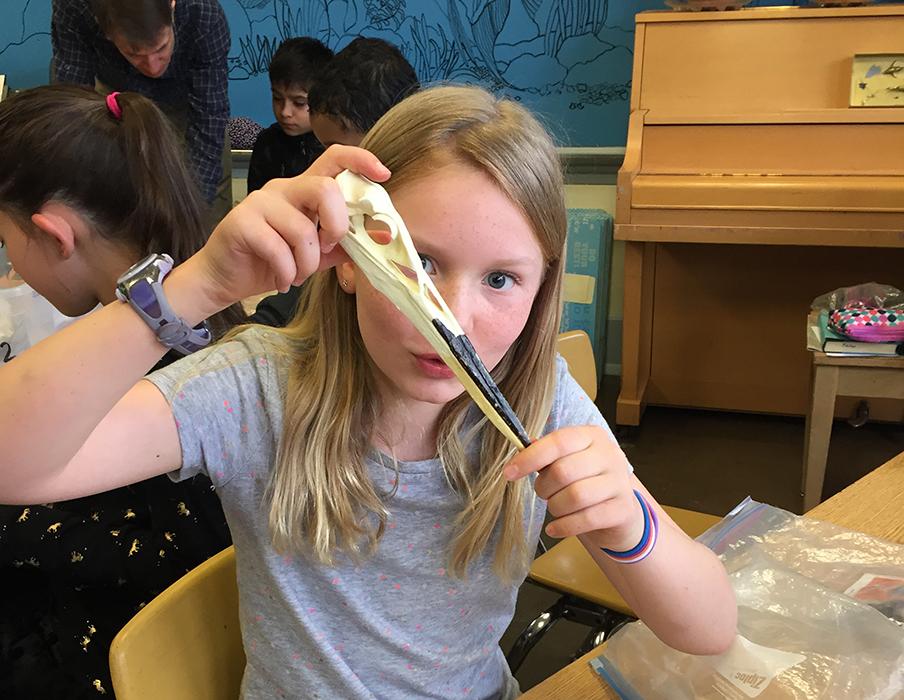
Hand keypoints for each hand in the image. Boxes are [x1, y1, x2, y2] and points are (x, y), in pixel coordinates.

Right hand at [188, 145, 390, 313]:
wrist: (222, 279)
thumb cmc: (270, 263)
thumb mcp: (314, 255)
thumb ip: (341, 245)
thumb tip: (377, 239)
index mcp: (303, 191)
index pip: (334, 159)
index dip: (361, 161)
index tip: (384, 174)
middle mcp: (283, 189)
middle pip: (324, 189)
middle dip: (337, 227)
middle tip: (327, 251)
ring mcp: (260, 202)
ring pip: (303, 230)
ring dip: (307, 264)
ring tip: (296, 275)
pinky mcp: (242, 221)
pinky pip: (278, 249)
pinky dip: (286, 273)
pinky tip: (281, 281)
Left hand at [504, 425, 644, 550]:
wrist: (620, 510)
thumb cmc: (587, 480)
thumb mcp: (570, 461)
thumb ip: (547, 455)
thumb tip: (522, 448)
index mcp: (592, 436)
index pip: (558, 441)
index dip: (530, 457)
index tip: (509, 472)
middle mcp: (609, 455)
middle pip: (563, 471)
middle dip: (544, 487)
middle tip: (543, 493)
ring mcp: (619, 482)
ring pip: (575, 496)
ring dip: (555, 506)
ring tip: (555, 507)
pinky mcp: (623, 509)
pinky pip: (586, 519)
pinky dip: (564, 526)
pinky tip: (554, 528)